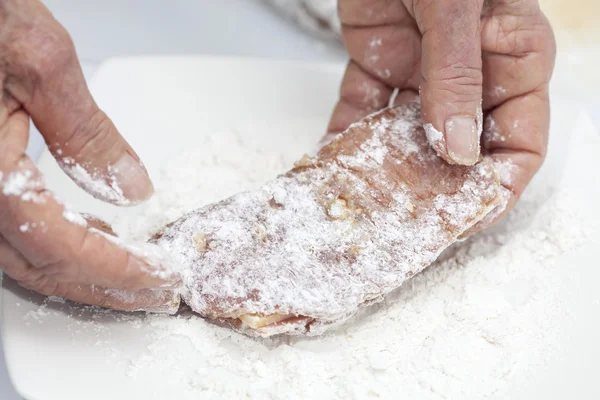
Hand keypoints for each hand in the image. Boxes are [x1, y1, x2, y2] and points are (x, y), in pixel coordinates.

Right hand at [0, 0, 179, 311]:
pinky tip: (90, 237)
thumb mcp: (41, 64)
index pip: (62, 248)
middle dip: (108, 286)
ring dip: (84, 273)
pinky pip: (11, 234)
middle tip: (156, 290)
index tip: (161, 277)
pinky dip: (57, 247)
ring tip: (134, 271)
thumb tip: (130, 187)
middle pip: (42, 268)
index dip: (118, 271)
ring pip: (24, 260)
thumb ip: (87, 134)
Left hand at [328, 0, 555, 223]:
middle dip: (434, 191)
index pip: (520, 143)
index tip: (465, 219)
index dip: (496, 187)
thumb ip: (457, 78)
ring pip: (408, 140)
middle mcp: (471, 77)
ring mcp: (423, 76)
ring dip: (385, 172)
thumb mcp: (456, 9)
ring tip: (360, 205)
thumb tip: (460, 152)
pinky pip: (365, 113)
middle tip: (403, 223)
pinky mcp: (379, 68)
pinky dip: (347, 140)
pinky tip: (330, 167)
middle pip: (461, 153)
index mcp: (514, 61)